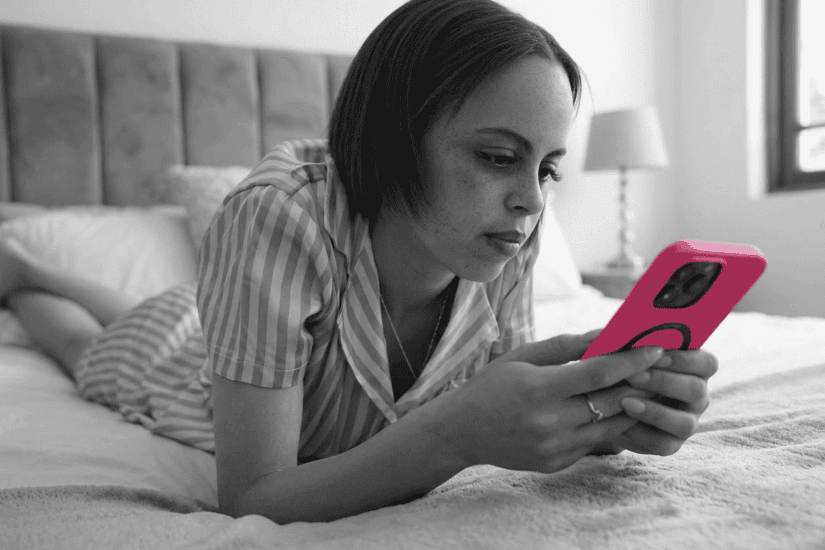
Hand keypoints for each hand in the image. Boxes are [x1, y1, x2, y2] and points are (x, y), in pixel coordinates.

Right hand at [431, 330, 665, 473]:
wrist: (462, 431)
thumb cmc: (491, 386)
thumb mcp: (522, 357)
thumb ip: (565, 346)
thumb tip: (606, 334)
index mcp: (540, 389)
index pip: (599, 373)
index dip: (632, 360)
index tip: (656, 347)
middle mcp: (551, 422)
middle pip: (613, 402)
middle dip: (640, 382)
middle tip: (660, 366)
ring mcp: (556, 447)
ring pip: (612, 426)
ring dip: (631, 406)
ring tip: (643, 386)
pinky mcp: (559, 463)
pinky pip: (595, 442)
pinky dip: (606, 424)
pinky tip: (611, 409)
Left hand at [595, 348, 718, 455]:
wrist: (603, 399)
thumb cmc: (618, 366)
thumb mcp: (622, 351)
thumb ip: (628, 341)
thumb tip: (620, 333)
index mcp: (694, 367)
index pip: (707, 362)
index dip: (684, 358)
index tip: (656, 352)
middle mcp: (697, 395)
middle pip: (697, 391)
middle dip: (663, 382)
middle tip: (632, 375)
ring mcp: (687, 421)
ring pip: (685, 423)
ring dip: (655, 412)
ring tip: (625, 402)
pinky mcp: (670, 443)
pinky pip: (663, 444)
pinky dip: (641, 433)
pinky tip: (621, 420)